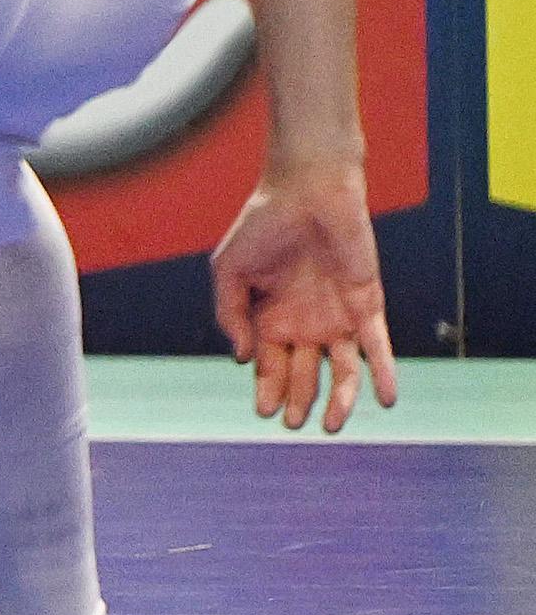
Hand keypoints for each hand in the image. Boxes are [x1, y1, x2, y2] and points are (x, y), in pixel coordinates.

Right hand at [210, 159, 396, 432]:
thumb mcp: (229, 269)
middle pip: (303, 373)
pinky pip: (376, 347)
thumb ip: (230, 314)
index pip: (269, 364)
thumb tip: (244, 359)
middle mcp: (304, 323)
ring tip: (332, 425)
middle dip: (298, 400)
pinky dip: (383, 373)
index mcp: (269, 316)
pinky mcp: (365, 305)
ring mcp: (336, 316)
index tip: (263, 412)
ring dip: (339, 399)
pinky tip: (385, 399)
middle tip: (292, 423)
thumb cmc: (262, 224)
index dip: (266, 388)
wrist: (307, 190)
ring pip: (341, 369)